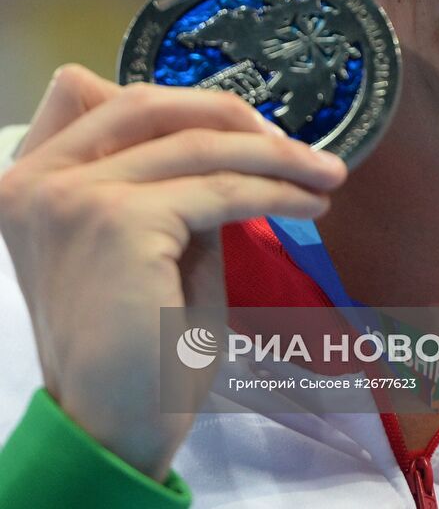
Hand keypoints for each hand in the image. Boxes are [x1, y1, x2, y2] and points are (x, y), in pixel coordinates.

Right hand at [0, 64, 346, 479]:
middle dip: (230, 116)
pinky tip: (310, 203)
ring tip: (324, 173)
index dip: (170, 100)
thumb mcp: (146, 239)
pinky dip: (277, 191)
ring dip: (274, 155)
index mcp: (31, 178)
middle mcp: (38, 177)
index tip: (238, 123)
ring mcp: (73, 195)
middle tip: (291, 144)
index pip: (90, 93)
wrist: (114, 428)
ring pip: (197, 146)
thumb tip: (229, 138)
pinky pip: (221, 190)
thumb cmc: (135, 343)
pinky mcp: (119, 220)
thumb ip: (166, 183)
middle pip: (148, 104)